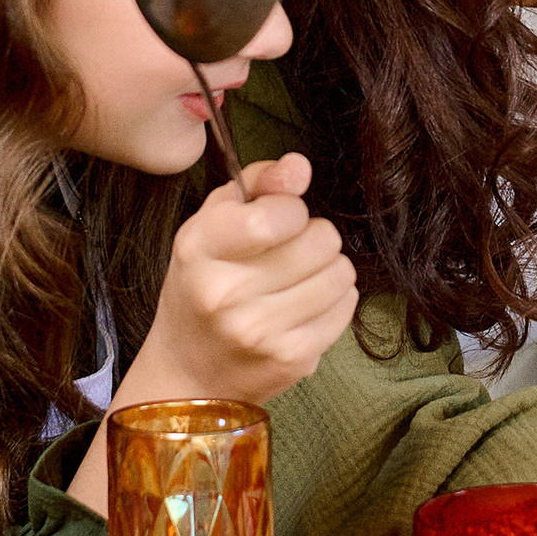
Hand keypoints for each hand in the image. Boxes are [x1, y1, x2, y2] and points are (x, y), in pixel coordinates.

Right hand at [126, 155, 357, 408]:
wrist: (190, 369)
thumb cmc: (203, 285)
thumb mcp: (212, 223)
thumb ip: (258, 184)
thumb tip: (300, 166)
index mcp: (199, 249)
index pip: (275, 215)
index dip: (291, 209)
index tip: (279, 220)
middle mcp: (225, 293)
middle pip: (321, 239)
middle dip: (314, 238)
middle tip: (289, 253)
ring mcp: (260, 331)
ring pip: (340, 273)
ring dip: (327, 269)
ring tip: (298, 279)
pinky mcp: (292, 358)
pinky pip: (346, 306)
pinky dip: (334, 301)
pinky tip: (304, 307)